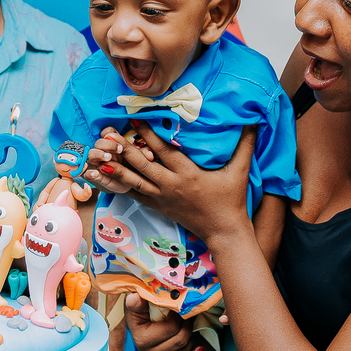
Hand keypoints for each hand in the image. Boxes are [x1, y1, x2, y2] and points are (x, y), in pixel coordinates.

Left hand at [84, 121, 256, 244]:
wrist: (224, 232)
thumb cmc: (232, 200)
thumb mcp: (240, 171)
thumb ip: (245, 144)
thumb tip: (255, 120)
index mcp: (189, 174)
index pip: (164, 151)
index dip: (148, 134)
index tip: (134, 118)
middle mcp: (171, 186)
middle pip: (142, 165)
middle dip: (123, 149)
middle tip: (107, 133)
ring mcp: (162, 198)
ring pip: (133, 182)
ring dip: (114, 168)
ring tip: (96, 156)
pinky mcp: (157, 207)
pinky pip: (133, 195)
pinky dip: (117, 185)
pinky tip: (102, 178)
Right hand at [87, 128, 154, 194]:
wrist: (129, 187)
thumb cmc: (135, 170)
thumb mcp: (140, 161)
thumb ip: (144, 154)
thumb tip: (150, 156)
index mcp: (115, 145)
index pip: (108, 132)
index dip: (112, 134)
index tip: (122, 142)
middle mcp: (104, 152)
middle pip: (99, 142)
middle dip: (108, 144)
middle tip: (119, 149)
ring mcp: (97, 164)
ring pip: (92, 154)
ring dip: (99, 154)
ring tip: (107, 158)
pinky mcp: (94, 177)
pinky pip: (87, 174)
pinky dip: (90, 173)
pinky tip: (94, 173)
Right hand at [124, 293, 203, 350]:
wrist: (143, 332)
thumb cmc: (142, 315)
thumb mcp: (138, 308)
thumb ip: (137, 303)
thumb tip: (133, 298)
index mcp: (141, 339)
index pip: (170, 328)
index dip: (179, 316)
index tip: (181, 307)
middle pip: (179, 341)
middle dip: (188, 326)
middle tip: (190, 315)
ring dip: (191, 338)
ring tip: (191, 326)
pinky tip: (199, 347)